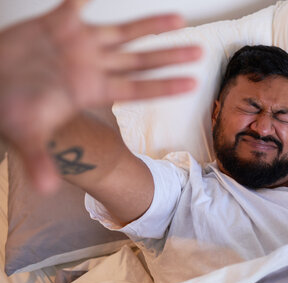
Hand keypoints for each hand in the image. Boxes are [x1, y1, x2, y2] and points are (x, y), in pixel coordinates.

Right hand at [0, 0, 201, 191]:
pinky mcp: (57, 24)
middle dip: (170, 56)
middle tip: (200, 53)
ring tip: (179, 18)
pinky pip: (77, 5)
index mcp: (91, 90)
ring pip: (123, 32)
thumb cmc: (10, 109)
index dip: (164, 85)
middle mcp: (93, 67)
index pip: (137, 88)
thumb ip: (38, 158)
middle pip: (141, 61)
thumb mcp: (24, 134)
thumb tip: (45, 189)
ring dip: (150, 26)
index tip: (192, 84)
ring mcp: (79, 45)